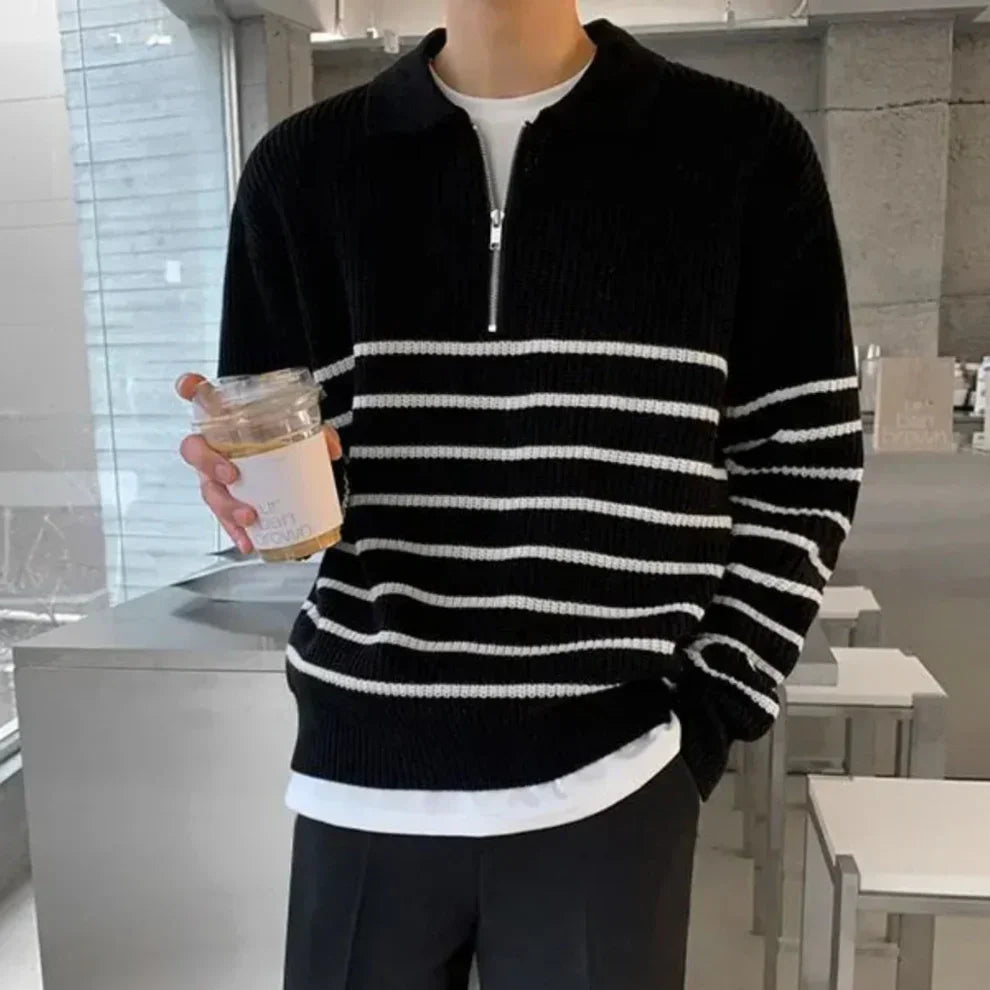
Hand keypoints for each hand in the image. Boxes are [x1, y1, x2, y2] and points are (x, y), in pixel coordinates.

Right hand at [175, 373, 342, 553]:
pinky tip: (249, 542)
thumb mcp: (301, 429)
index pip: (199, 396)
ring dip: (225, 506)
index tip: (190, 386)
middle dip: (209, 465)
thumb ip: (317, 433)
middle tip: (232, 475)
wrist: (279, 451)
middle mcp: (210, 446)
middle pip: (193, 450)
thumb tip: (331, 448)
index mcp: (222, 419)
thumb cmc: (279, 435)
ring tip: (249, 517)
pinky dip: (235, 532)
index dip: (189, 388)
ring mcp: (213, 474)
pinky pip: (223, 517)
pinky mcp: (225, 499)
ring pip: (207, 489)